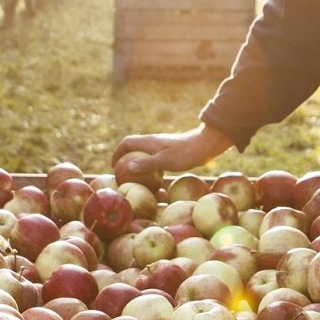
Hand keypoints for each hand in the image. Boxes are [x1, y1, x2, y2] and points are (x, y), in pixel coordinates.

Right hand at [111, 124, 234, 179]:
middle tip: (121, 172)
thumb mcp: (165, 161)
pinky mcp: (169, 151)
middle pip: (133, 146)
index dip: (117, 152)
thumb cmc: (186, 153)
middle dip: (124, 157)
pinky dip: (148, 165)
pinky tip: (153, 177)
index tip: (113, 165)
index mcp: (149, 142)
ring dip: (136, 161)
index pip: (127, 143)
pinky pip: (153, 157)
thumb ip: (147, 163)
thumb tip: (128, 166)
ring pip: (143, 152)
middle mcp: (153, 142)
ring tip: (133, 176)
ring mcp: (161, 146)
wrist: (205, 145)